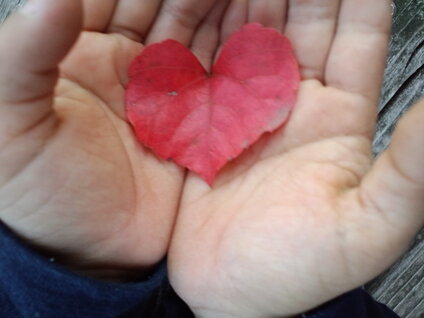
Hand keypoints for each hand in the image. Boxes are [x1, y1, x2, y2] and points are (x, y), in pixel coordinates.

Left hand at [0, 0, 227, 280]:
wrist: (88, 255)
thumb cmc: (39, 193)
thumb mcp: (11, 126)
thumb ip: (24, 57)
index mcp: (83, 54)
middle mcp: (130, 68)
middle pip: (165, 7)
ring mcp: (170, 96)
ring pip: (199, 35)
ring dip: (222, 8)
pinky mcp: (199, 125)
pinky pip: (223, 81)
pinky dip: (240, 55)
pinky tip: (259, 31)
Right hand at [168, 1, 423, 316]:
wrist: (228, 297)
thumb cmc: (295, 271)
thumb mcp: (366, 228)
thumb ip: (412, 171)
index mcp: (337, 118)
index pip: (355, 34)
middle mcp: (292, 106)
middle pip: (301, 21)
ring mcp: (242, 110)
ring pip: (252, 34)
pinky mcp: (202, 123)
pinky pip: (204, 64)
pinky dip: (202, 29)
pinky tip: (201, 3)